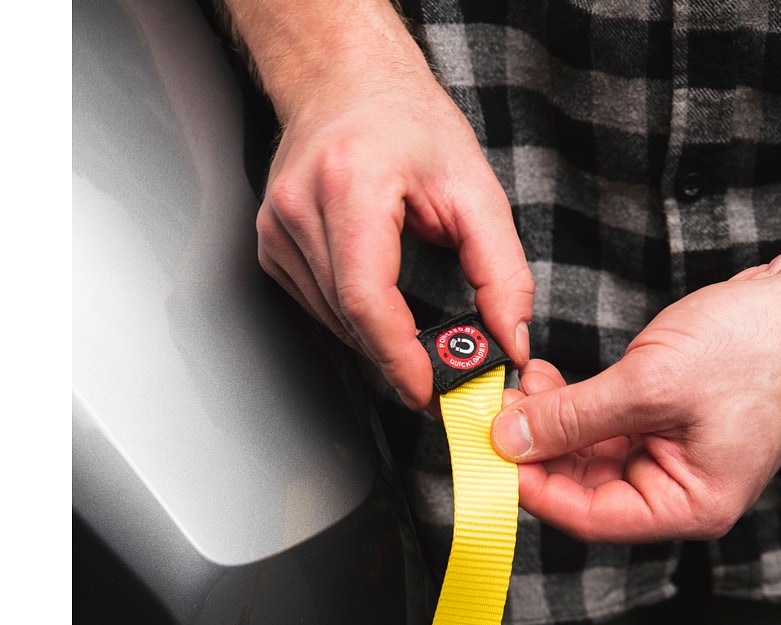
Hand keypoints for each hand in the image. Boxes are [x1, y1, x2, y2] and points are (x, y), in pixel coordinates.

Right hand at [242, 3, 532, 409]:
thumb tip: (508, 339)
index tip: (426, 390)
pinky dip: (353, 319)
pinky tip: (377, 297)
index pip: (367, 300)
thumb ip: (502, 271)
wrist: (345, 78)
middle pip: (349, 320)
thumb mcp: (475, 189)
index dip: (398, 358)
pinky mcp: (271, 245)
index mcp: (350, 186)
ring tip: (413, 334)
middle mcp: (300, 207)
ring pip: (332, 322)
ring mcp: (277, 228)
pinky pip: (317, 308)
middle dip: (397, 358)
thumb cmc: (404, 120)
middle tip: (439, 373)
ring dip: (376, 340)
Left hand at [490, 156, 780, 541]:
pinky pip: (608, 428)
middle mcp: (682, 492)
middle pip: (587, 489)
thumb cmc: (756, 345)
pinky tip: (548, 380)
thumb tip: (511, 439)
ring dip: (553, 421)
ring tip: (523, 385)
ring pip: (591, 456)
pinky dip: (576, 406)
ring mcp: (675, 459)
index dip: (536, 489)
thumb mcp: (649, 383)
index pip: (592, 517)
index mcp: (691, 505)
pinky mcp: (668, 427)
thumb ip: (574, 417)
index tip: (493, 457)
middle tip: (500, 413)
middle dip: (540, 449)